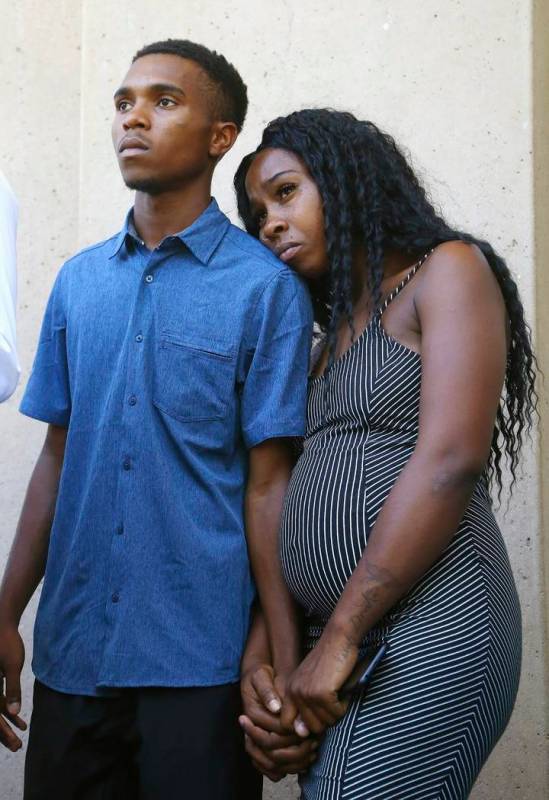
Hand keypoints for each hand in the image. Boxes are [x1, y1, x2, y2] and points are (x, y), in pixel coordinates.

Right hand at [0, 624, 26, 751]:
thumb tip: (14, 712)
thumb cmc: (6, 642)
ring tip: (20, 738)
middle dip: (3, 734)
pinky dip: (8, 712)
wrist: (1, 623)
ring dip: (6, 726)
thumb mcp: (12, 665)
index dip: (2, 732)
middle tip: (16, 747)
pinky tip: (20, 721)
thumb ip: (13, 689)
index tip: (14, 743)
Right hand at [241, 663, 317, 779]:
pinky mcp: (262, 743)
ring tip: (312, 751)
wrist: (256, 677)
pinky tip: (304, 761)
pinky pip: (272, 765)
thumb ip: (267, 691)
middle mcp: (251, 729)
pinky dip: (288, 766)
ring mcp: (255, 738)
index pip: (274, 730)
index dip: (292, 732)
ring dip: (293, 761)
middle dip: (295, 749)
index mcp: (252, 714)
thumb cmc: (260, 674)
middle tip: (314, 743)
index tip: (309, 730)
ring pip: (272, 762)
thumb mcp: (261, 676)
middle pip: (272, 751)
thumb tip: (275, 708)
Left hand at [280, 630, 357, 735]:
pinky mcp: (322, 693)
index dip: (303, 727)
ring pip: (325, 723)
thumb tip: (303, 734)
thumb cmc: (329, 660)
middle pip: (311, 728)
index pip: (287, 724)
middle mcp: (295, 693)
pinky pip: (336, 713)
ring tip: (337, 692)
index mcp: (290, 690)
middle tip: (332, 700)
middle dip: (326, 719)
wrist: (338, 638)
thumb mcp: (311, 682)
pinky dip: (343, 705)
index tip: (317, 717)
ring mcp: (307, 694)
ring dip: (336, 712)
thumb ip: (305, 706)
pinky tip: (342, 690)